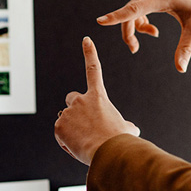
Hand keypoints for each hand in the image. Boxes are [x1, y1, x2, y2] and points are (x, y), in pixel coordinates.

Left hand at [54, 37, 139, 164]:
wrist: (109, 151)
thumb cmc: (120, 140)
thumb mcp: (127, 129)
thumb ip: (125, 125)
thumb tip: (131, 129)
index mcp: (98, 96)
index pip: (94, 69)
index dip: (90, 53)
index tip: (86, 40)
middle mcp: (81, 100)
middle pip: (72, 98)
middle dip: (74, 108)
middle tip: (83, 123)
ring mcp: (68, 112)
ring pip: (67, 120)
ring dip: (73, 130)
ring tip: (87, 142)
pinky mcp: (59, 126)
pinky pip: (61, 134)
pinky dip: (67, 142)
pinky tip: (79, 147)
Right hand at [96, 0, 190, 72]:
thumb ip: (185, 48)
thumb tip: (180, 69)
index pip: (134, 9)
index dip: (117, 17)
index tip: (100, 21)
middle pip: (131, 12)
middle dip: (129, 31)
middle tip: (134, 49)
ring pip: (134, 8)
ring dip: (137, 25)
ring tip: (153, 35)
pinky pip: (141, 5)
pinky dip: (142, 18)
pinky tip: (153, 29)